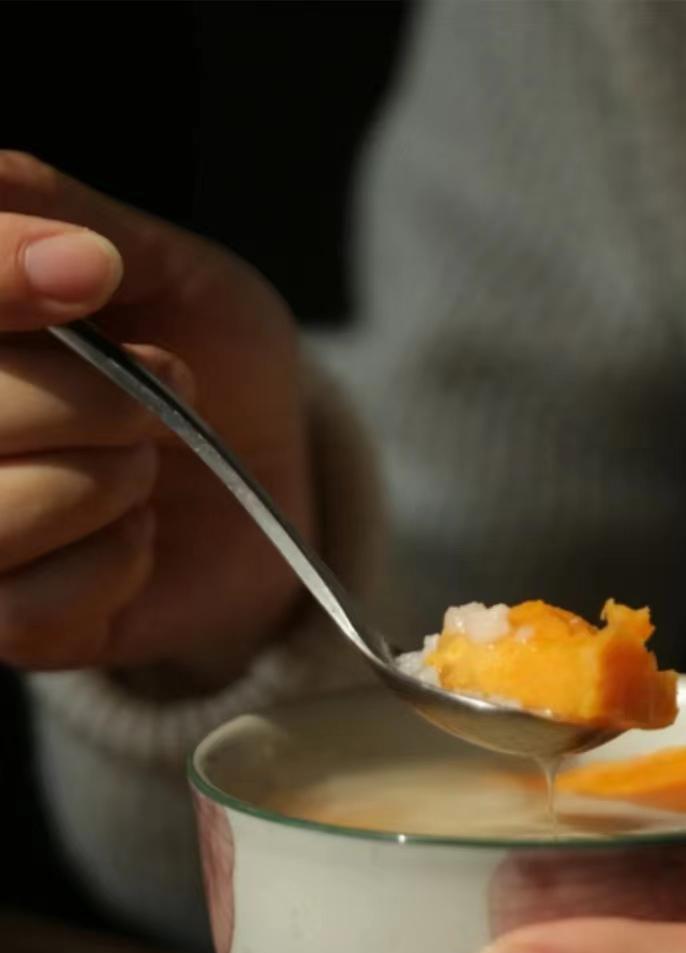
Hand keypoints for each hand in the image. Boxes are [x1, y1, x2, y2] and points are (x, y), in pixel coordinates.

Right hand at [0, 151, 312, 687]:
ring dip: (101, 482)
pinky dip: (112, 565)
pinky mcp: (7, 622)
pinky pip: (23, 607)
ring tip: (148, 465)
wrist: (272, 479)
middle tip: (171, 386)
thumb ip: (63, 212)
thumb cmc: (208, 360)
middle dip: (88, 396)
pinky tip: (140, 537)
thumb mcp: (164, 265)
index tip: (96, 272)